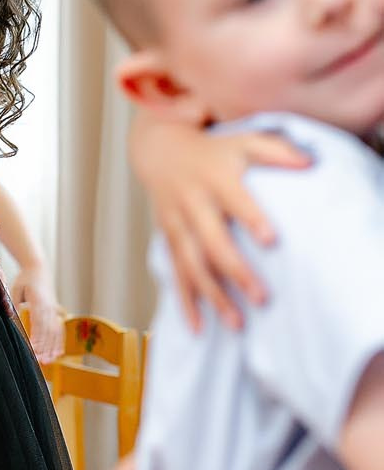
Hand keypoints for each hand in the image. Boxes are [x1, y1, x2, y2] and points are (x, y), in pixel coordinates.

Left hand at [12, 262, 63, 363]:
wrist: (38, 268)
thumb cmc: (24, 279)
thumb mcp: (16, 289)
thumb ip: (13, 304)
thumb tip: (9, 316)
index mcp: (39, 301)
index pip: (39, 322)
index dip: (37, 336)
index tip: (34, 348)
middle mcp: (49, 307)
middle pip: (48, 330)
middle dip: (45, 347)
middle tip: (40, 361)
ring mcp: (53, 310)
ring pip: (55, 332)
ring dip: (52, 348)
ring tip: (48, 361)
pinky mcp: (55, 312)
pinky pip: (59, 329)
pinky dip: (59, 342)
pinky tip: (58, 354)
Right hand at [130, 114, 308, 330]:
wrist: (160, 150)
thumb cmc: (214, 151)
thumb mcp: (244, 141)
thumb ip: (277, 151)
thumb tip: (310, 163)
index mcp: (215, 177)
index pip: (235, 199)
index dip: (251, 218)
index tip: (271, 241)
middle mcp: (193, 202)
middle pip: (212, 241)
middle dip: (235, 271)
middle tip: (262, 298)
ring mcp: (177, 223)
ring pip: (192, 265)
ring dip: (213, 295)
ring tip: (237, 323)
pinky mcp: (168, 240)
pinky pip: (176, 274)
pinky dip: (186, 302)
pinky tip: (199, 328)